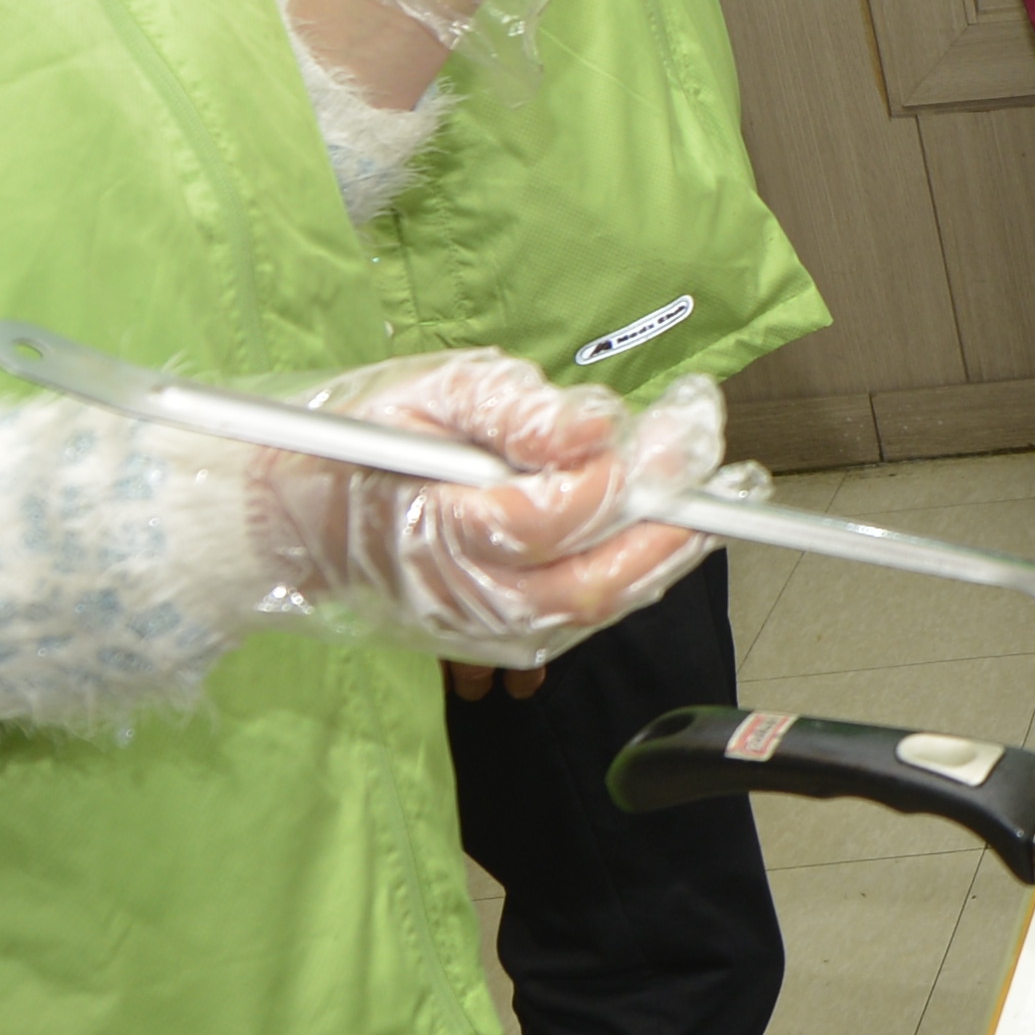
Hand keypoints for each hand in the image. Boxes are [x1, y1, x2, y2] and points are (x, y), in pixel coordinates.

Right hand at [242, 350, 719, 657]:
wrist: (299, 522)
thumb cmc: (366, 442)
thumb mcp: (428, 392)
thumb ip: (511, 407)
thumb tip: (595, 428)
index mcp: (434, 525)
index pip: (550, 516)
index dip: (626, 476)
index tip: (685, 426)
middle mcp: (460, 594)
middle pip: (588, 582)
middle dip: (672, 529)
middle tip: (735, 479)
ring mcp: (478, 630)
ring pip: (594, 609)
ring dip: (666, 559)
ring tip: (721, 504)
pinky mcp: (497, 642)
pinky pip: (581, 619)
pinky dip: (632, 581)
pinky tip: (667, 538)